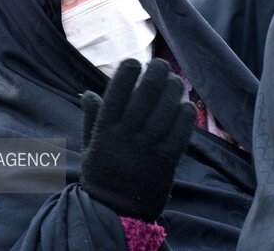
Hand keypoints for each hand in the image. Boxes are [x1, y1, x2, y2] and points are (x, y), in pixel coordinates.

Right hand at [80, 58, 195, 221]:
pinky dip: (185, 116)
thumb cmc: (102, 173)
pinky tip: (186, 105)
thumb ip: (91, 119)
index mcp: (105, 131)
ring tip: (175, 80)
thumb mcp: (89, 147)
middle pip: (145, 95)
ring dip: (173, 90)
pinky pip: (180, 133)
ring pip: (165, 110)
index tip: (134, 62)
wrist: (117, 210)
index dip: (127, 72)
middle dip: (155, 73)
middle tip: (160, 64)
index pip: (116, 93)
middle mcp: (126, 137)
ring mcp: (147, 149)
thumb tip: (88, 93)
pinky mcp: (166, 162)